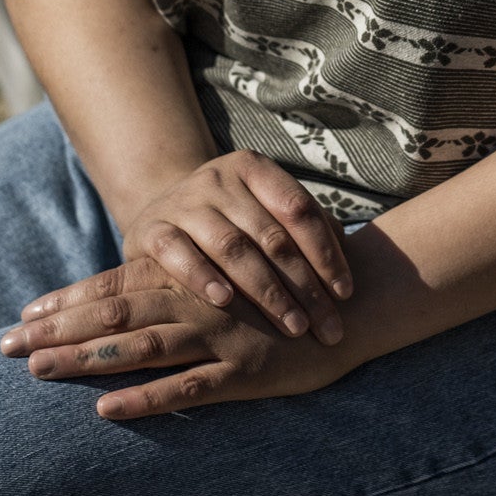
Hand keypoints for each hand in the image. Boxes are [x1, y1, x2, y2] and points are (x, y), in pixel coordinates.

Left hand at [1, 255, 350, 418]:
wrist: (353, 306)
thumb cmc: (286, 297)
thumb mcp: (230, 285)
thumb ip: (183, 289)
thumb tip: (126, 298)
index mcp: (190, 280)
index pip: (115, 284)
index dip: (67, 299)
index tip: (21, 312)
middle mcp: (198, 302)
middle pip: (114, 312)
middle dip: (57, 329)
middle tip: (5, 344)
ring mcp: (220, 337)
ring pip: (140, 346)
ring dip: (85, 359)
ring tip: (38, 370)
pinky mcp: (244, 371)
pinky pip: (185, 389)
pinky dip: (144, 398)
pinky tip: (106, 409)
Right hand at [118, 149, 352, 345]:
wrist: (159, 212)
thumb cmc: (230, 221)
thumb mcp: (263, 214)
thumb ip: (303, 233)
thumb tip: (345, 275)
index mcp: (254, 168)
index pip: (299, 209)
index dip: (326, 252)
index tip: (345, 293)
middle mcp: (218, 178)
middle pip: (271, 235)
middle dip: (304, 286)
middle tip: (327, 326)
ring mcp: (183, 201)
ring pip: (232, 247)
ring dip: (266, 290)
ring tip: (292, 325)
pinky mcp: (150, 229)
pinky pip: (178, 253)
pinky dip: (202, 276)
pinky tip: (225, 301)